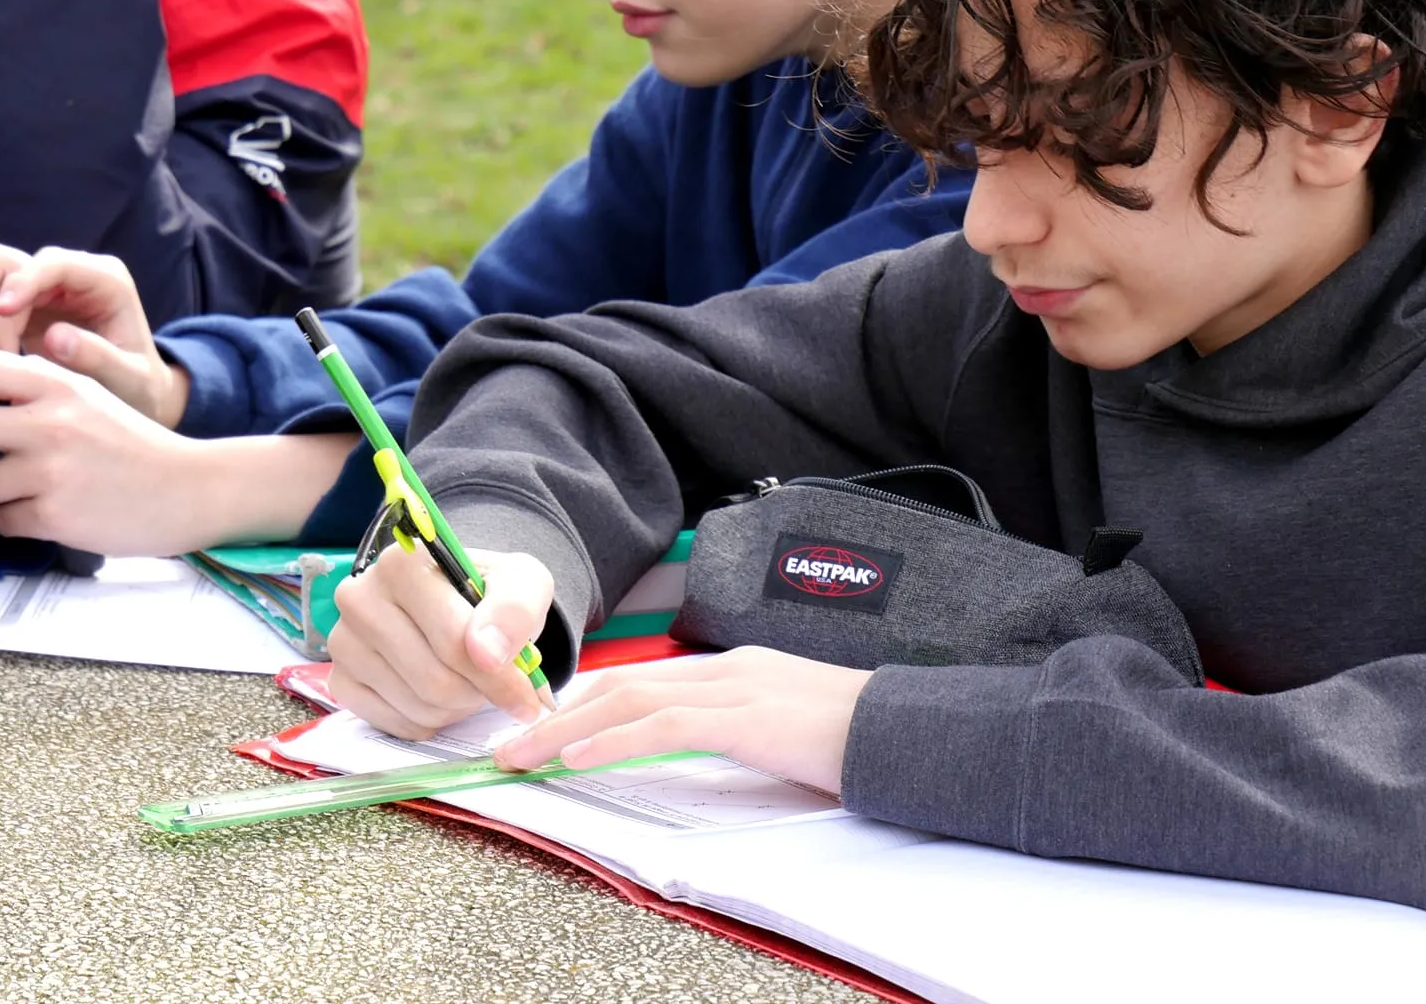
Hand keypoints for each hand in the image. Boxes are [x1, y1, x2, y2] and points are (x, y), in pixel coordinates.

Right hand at [0, 243, 189, 427]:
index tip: (3, 312)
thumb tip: (56, 338)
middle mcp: (69, 274)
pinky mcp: (22, 306)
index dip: (23, 282)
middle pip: (5, 260)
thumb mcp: (130, 379)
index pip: (53, 263)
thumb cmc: (138, 385)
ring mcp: (42, 287)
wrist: (135, 395)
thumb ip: (99, 358)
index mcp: (105, 280)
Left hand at [0, 350, 219, 555]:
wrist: (186, 488)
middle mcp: (48, 422)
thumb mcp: (90, 397)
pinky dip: (14, 521)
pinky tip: (44, 513)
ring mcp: (47, 471)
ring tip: (14, 493)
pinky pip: (3, 521)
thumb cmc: (136, 446)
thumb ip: (39, 391)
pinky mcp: (52, 514)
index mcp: (57, 384)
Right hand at [326, 541, 555, 739]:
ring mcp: (343, 641)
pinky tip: (437, 697)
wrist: (458, 606)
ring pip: (416, 705)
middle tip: (493, 686)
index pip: (453, 640)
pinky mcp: (339, 678)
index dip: (499, 679)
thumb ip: (515, 610)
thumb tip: (487, 653)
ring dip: (455, 708)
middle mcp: (359, 596)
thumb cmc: (489, 595)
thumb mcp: (523, 584)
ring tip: (466, 684)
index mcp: (402, 563)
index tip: (527, 699)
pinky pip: (393, 723)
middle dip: (476, 694)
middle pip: (434, 680)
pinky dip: (426, 722)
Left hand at [490, 648, 871, 797]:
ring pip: (630, 698)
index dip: (587, 703)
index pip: (643, 680)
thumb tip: (699, 751)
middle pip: (623, 683)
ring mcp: (736, 687)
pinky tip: (579, 756)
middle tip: (512, 742)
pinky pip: (664, 725)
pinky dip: (613, 740)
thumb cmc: (858, 739)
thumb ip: (740, 731)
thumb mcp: (785, 730)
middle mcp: (727, 669)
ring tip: (524, 753)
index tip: (547, 728)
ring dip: (567, 728)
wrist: (913, 731)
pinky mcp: (747, 717)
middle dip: (560, 713)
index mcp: (734, 671)